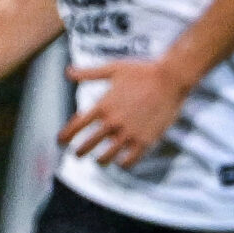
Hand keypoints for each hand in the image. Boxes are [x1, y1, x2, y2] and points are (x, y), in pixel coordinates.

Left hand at [60, 58, 193, 168]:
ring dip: (99, 161)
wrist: (171, 78)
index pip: (75, 127)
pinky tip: (122, 161)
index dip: (65, 136)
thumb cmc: (143, 71)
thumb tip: (68, 72)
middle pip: (87, 145)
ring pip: (106, 157)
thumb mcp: (114, 69)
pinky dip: (123, 164)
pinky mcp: (145, 140)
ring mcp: (129, 133)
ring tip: (99, 161)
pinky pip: (129, 160)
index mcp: (103, 106)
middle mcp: (113, 122)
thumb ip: (89, 73)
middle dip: (79, 152)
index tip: (61, 141)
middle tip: (78, 154)